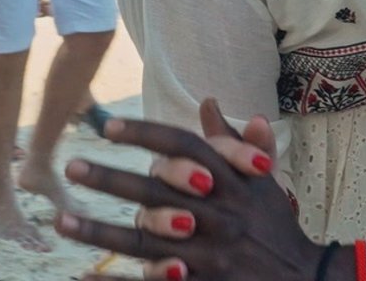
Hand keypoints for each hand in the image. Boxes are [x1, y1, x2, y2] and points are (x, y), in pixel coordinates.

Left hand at [59, 100, 309, 280]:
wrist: (303, 280)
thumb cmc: (274, 225)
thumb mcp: (261, 181)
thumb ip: (233, 143)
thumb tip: (208, 102)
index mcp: (231, 184)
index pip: (186, 149)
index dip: (148, 135)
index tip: (110, 126)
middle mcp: (218, 216)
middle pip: (158, 193)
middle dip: (112, 180)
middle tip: (72, 166)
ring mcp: (208, 256)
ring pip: (146, 243)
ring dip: (100, 233)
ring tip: (62, 221)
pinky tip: (85, 278)